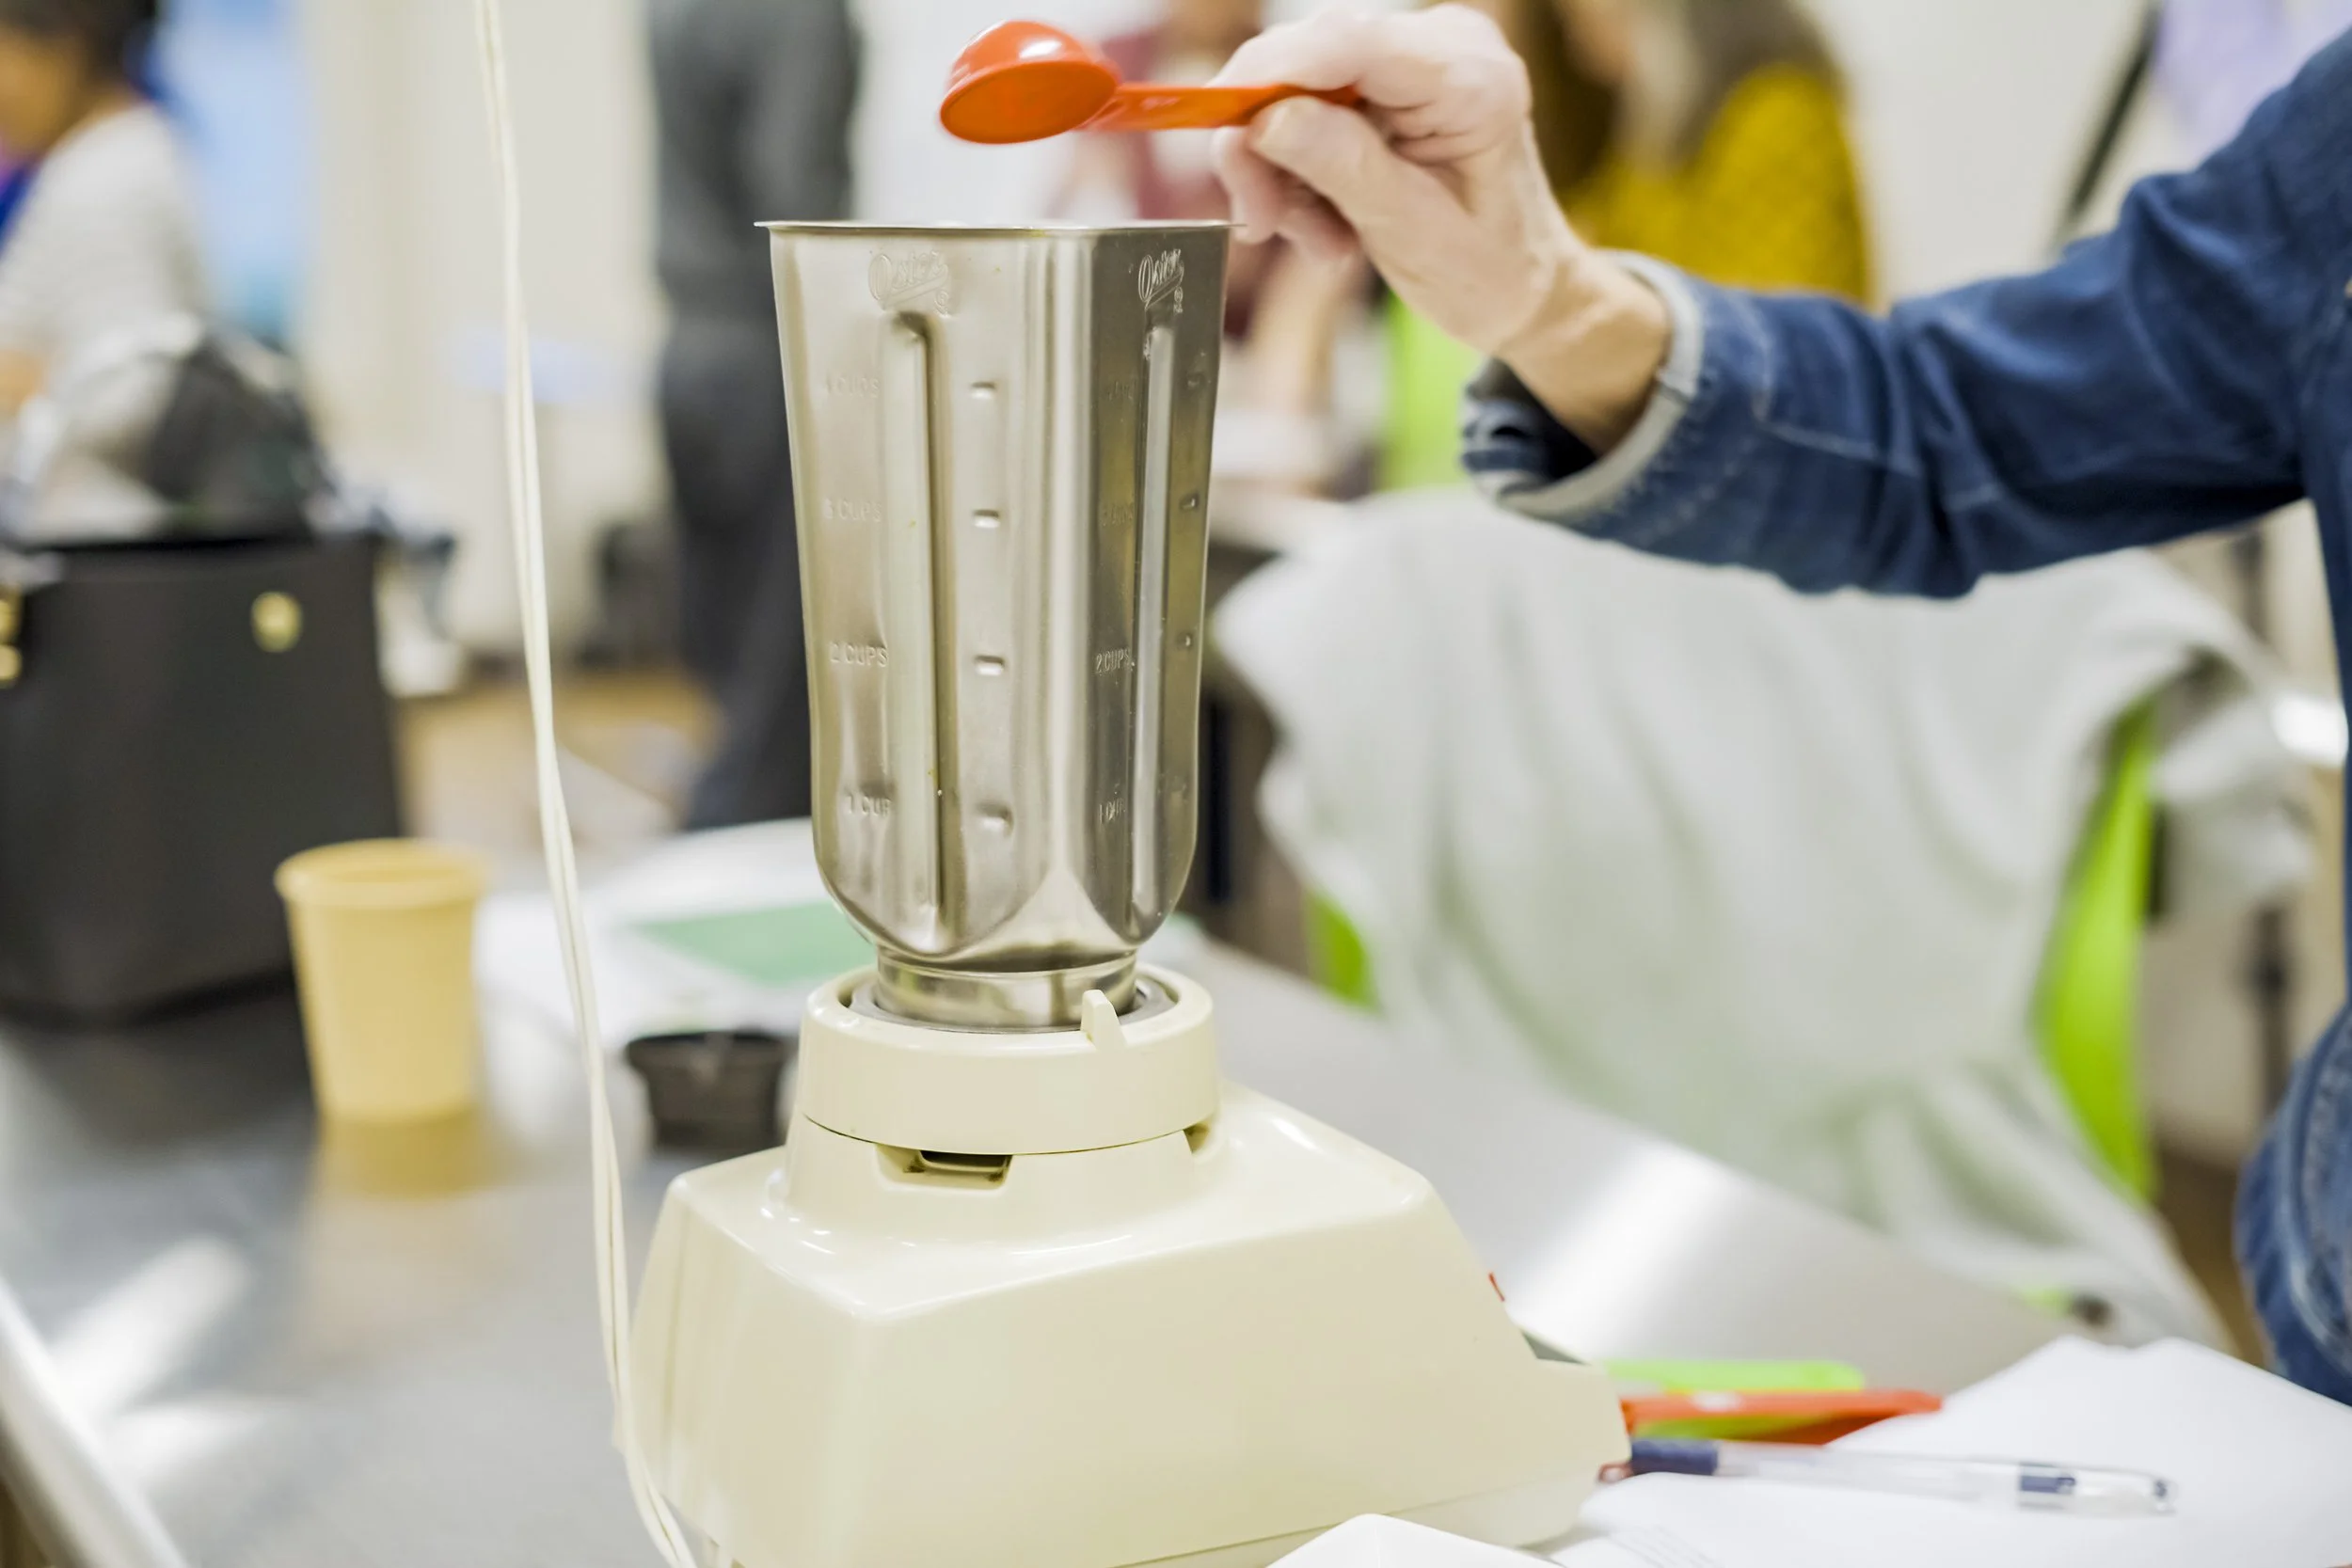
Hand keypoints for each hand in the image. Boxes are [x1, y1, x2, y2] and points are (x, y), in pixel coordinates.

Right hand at [1209, 5, 1668, 449]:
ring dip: (1280, 172)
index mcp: (1472, 78)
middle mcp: (1442, 47)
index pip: (1352, 43)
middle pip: (1308, 58)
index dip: (1271, 73)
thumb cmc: (1489, 269)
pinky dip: (1296, 173)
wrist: (1521, 287)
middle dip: (1264, 142)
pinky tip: (1326, 223)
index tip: (1221, 127)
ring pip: (1293, 89)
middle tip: (1261, 222)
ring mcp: (1411, 61)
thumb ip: (1344, 168)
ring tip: (1316, 241)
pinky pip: (1306, 110)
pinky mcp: (1385, 84)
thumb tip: (1265, 120)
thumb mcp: (1415, 233)